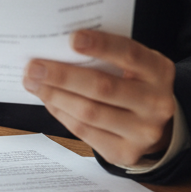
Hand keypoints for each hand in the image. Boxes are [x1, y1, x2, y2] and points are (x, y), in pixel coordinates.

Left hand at [23, 30, 175, 166]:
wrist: (154, 122)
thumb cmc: (132, 81)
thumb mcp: (131, 63)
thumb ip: (105, 54)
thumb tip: (56, 45)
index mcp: (158, 71)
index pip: (130, 54)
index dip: (102, 46)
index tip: (72, 38)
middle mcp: (156, 103)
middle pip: (103, 87)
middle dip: (62, 76)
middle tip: (33, 67)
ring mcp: (143, 132)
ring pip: (90, 113)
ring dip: (54, 96)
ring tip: (32, 82)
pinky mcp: (126, 153)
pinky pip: (85, 132)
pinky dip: (61, 113)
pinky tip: (48, 100)